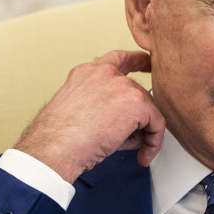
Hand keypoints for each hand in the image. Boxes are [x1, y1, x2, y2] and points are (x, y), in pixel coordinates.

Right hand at [14, 50, 163, 181]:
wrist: (56, 147)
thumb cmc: (60, 138)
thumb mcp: (80, 112)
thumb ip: (105, 107)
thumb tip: (131, 125)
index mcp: (87, 73)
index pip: (118, 59)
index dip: (137, 61)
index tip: (147, 62)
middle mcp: (105, 73)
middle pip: (137, 93)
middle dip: (136, 120)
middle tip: (126, 142)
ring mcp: (122, 85)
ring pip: (147, 110)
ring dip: (141, 133)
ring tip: (125, 149)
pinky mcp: (136, 102)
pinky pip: (157, 124)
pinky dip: (153, 143)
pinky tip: (142, 154)